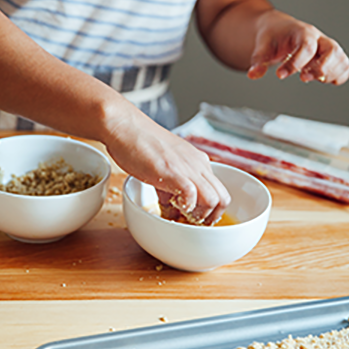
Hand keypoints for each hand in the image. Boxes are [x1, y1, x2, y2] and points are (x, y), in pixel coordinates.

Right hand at [102, 105, 229, 225]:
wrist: (125, 126)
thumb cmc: (140, 145)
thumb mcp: (164, 168)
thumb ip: (171, 190)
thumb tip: (172, 213)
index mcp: (199, 163)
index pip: (220, 192)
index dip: (211, 211)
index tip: (195, 219)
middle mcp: (198, 165)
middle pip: (223, 199)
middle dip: (210, 218)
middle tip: (191, 223)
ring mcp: (187, 167)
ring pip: (213, 199)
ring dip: (200, 215)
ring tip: (181, 216)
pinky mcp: (171, 171)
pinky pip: (192, 194)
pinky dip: (186, 206)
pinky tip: (172, 205)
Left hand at [246, 10, 348, 84]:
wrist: (279, 27)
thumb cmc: (274, 34)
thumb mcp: (263, 44)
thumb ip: (259, 59)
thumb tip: (253, 74)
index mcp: (303, 32)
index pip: (306, 47)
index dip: (296, 63)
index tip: (280, 74)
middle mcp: (319, 39)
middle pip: (333, 50)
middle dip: (321, 68)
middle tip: (304, 78)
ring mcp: (328, 48)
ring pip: (342, 59)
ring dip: (330, 73)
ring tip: (312, 77)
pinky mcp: (332, 57)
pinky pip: (346, 66)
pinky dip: (339, 76)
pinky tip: (324, 80)